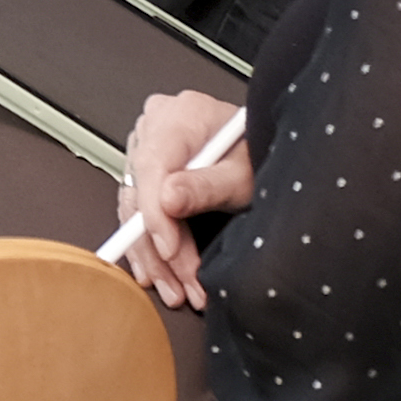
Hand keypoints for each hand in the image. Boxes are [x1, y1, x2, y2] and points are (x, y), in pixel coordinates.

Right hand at [114, 91, 257, 308]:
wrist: (264, 150)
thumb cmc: (258, 153)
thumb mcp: (242, 174)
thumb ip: (205, 186)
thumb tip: (167, 199)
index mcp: (181, 115)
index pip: (152, 167)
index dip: (155, 214)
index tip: (170, 250)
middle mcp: (158, 124)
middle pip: (141, 192)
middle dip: (159, 247)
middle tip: (179, 281)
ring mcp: (149, 144)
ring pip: (135, 207)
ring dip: (154, 253)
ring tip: (174, 285)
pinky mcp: (148, 166)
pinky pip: (137, 207)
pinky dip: (149, 241)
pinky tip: (154, 269)